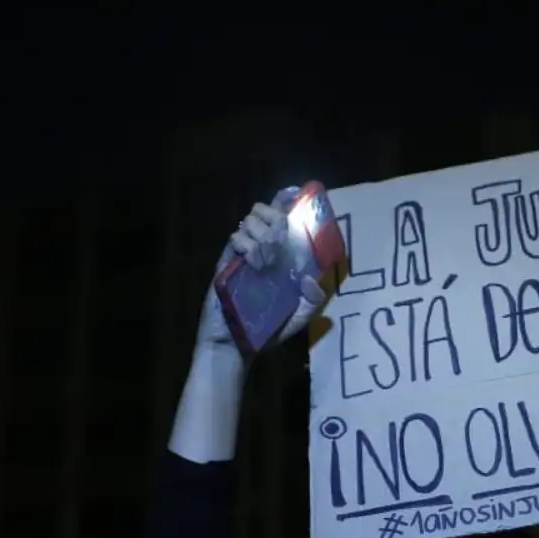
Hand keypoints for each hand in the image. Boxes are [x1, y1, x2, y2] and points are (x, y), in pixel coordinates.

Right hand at [192, 188, 329, 356]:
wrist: (237, 344)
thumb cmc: (267, 330)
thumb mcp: (298, 317)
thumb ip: (311, 301)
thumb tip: (313, 279)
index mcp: (278, 256)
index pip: (280, 220)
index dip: (285, 202)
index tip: (294, 193)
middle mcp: (260, 249)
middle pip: (263, 211)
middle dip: (273, 217)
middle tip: (279, 240)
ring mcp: (242, 253)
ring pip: (249, 221)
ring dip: (262, 235)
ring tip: (267, 260)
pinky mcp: (226, 261)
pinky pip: (235, 238)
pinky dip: (248, 245)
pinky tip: (255, 264)